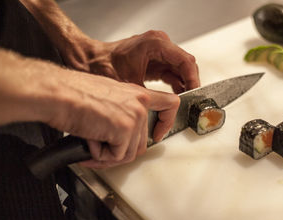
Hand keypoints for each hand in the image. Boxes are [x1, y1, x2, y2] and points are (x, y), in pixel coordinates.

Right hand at [0, 49, 179, 167]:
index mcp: (136, 93)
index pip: (168, 104)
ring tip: (90, 143)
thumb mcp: (106, 97)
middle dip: (119, 151)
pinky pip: (116, 156)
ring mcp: (135, 117)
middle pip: (141, 142)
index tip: (159, 133)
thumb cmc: (71, 93)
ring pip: (128, 153)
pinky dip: (99, 156)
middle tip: (99, 149)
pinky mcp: (125, 130)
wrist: (57, 93)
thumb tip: (122, 137)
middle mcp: (140, 103)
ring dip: (108, 155)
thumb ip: (122, 112)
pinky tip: (88, 140)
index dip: (166, 122)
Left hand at [62, 31, 199, 93]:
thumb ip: (151, 96)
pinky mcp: (155, 60)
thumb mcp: (129, 85)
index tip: (193, 94)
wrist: (89, 61)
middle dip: (189, 85)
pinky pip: (172, 73)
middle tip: (188, 103)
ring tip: (181, 104)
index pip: (185, 61)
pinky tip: (173, 98)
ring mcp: (158, 52)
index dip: (192, 80)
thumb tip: (165, 111)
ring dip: (183, 86)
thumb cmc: (103, 66)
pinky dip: (175, 85)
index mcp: (156, 44)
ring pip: (181, 70)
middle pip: (186, 65)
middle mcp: (160, 45)